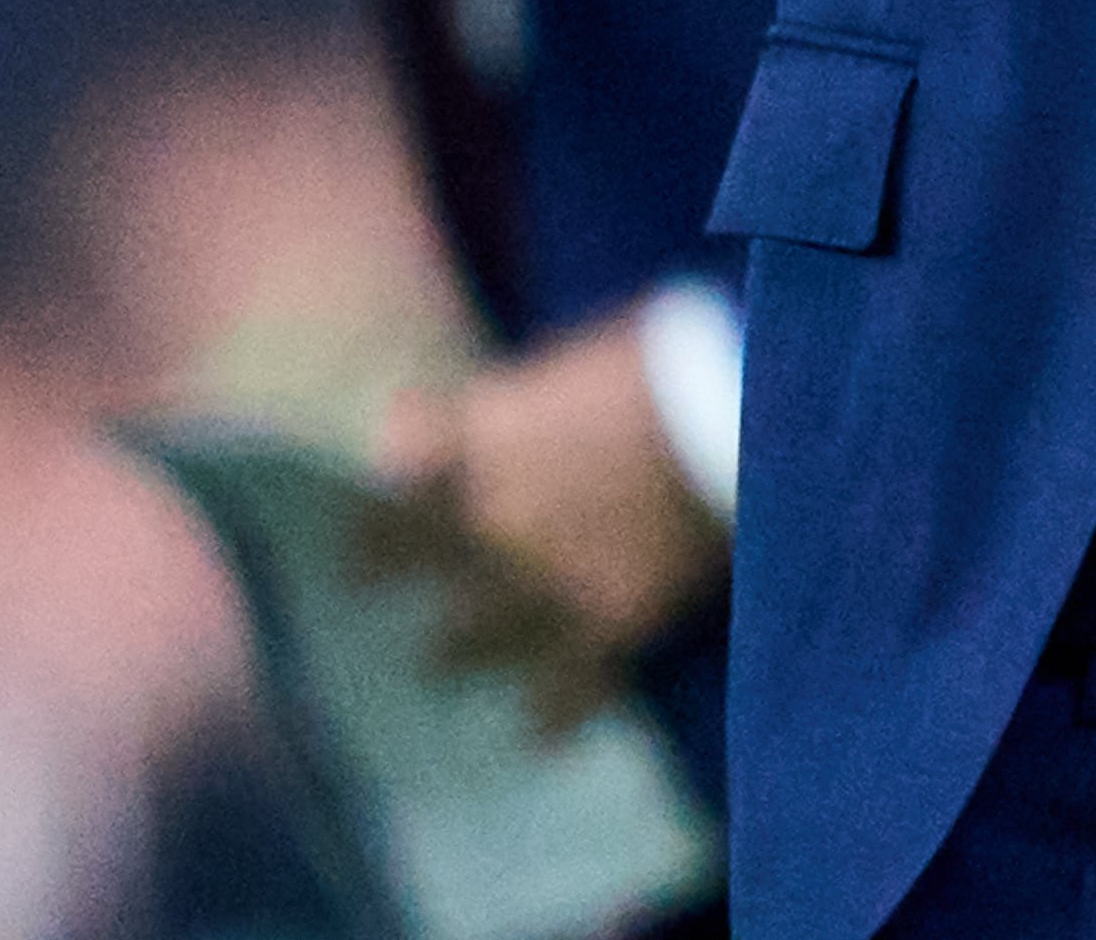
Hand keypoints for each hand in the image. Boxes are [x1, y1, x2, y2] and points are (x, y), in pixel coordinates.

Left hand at [359, 314, 728, 733]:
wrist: (732, 422)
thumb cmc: (662, 369)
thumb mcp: (571, 362)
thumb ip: (510, 402)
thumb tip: (467, 419)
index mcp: (488, 438)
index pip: (404, 465)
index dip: (384, 484)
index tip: (363, 511)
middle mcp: (496, 517)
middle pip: (421, 557)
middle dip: (392, 574)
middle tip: (364, 585)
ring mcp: (545, 580)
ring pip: (475, 636)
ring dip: (453, 651)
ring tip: (436, 664)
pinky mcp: (606, 625)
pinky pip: (566, 686)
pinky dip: (551, 713)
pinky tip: (536, 733)